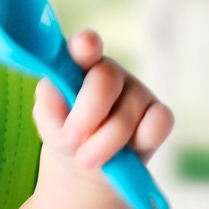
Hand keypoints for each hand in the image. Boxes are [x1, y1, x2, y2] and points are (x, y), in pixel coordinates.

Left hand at [32, 29, 173, 184]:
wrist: (88, 164)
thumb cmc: (67, 133)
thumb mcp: (49, 123)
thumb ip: (48, 106)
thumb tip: (50, 90)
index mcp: (80, 66)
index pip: (84, 47)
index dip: (86, 44)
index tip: (85, 46)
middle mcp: (111, 73)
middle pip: (105, 80)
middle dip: (87, 116)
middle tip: (72, 141)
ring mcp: (138, 91)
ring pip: (126, 116)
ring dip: (103, 145)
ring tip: (88, 159)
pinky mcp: (160, 115)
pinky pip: (157, 125)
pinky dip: (140, 143)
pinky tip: (126, 152)